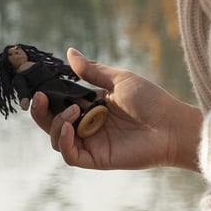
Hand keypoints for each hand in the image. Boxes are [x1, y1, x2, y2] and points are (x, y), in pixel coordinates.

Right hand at [29, 49, 201, 172]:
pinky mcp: (96, 159)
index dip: (46, 96)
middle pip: (51, 122)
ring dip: (55, 123)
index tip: (39, 85)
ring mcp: (91, 143)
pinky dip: (63, 140)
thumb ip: (92, 71)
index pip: (59, 103)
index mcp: (92, 106)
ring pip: (57, 139)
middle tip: (39, 96)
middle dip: (40, 111)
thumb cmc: (151, 100)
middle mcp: (88, 126)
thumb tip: (70, 52)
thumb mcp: (118, 79)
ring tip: (72, 110)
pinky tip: (69, 124)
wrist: (171, 125)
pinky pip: (70, 155)